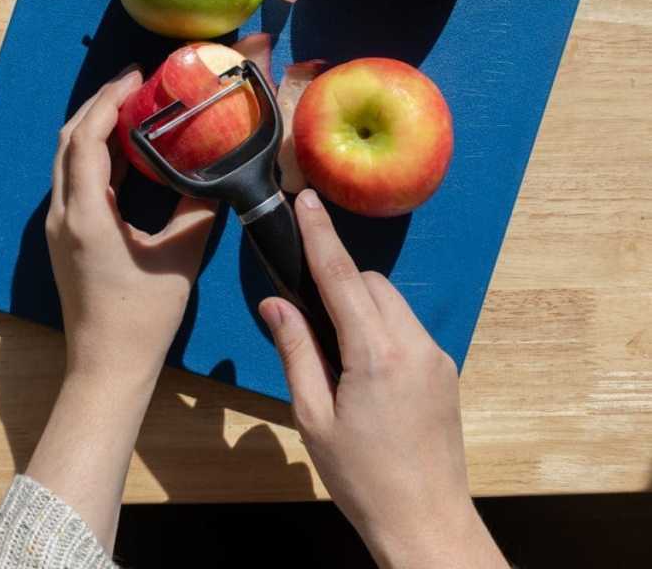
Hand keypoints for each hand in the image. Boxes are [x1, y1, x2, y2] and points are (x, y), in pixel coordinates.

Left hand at [45, 66, 216, 389]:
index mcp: (86, 215)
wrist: (107, 366)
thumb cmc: (143, 316)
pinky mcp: (67, 236)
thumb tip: (220, 176)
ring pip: (67, 159)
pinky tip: (128, 150)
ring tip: (132, 105)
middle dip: (99, 104)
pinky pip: (75, 179)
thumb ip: (198, 210)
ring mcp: (59, 225)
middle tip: (135, 82)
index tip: (137, 77)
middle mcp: (62, 213)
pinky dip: (96, 154)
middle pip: (68, 141)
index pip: (85, 140)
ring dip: (94, 126)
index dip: (108, 101)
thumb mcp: (179, 258)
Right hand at [259, 190, 506, 568]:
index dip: (320, 235)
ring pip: (392, 302)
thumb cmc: (362, 478)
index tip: (307, 199)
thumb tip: (276, 302)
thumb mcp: (313, 418)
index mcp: (376, 354)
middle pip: (370, 284)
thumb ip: (296, 351)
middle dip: (339, 284)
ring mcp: (435, 354)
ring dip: (362, 307)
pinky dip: (382, 328)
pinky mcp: (445, 368)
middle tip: (311, 319)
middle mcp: (413, 343)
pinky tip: (367, 372)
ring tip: (339, 356)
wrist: (427, 522)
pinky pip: (407, 327)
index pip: (342, 277)